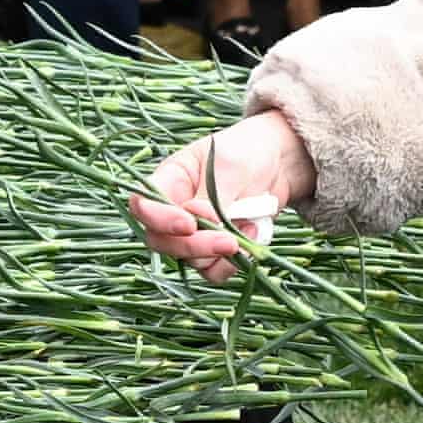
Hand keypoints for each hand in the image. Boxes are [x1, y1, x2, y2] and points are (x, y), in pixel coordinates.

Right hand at [129, 109, 314, 281]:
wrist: (280, 163)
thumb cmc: (247, 152)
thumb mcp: (229, 165)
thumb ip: (211, 196)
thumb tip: (198, 223)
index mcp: (169, 180)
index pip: (143, 206)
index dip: (159, 220)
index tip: (189, 225)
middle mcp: (173, 210)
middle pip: (161, 241)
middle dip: (194, 246)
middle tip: (228, 242)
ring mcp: (193, 233)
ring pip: (189, 260)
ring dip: (220, 253)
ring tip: (251, 227)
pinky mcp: (214, 250)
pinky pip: (214, 270)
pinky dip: (234, 261)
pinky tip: (253, 235)